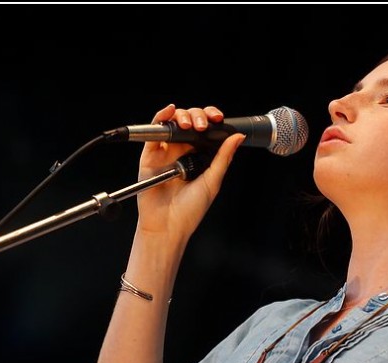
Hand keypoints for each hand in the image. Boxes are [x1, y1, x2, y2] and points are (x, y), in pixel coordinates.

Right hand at [135, 104, 244, 237]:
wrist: (168, 226)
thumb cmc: (190, 210)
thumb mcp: (212, 180)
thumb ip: (224, 157)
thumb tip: (238, 136)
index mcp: (199, 157)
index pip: (206, 130)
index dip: (211, 119)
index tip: (218, 118)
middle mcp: (182, 151)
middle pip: (189, 122)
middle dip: (197, 116)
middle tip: (203, 126)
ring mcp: (166, 152)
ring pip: (173, 123)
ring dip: (182, 116)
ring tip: (188, 125)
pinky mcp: (150, 155)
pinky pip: (154, 132)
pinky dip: (161, 117)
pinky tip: (169, 112)